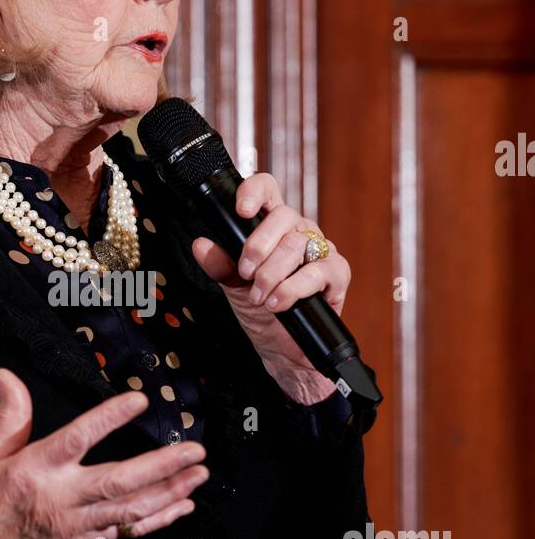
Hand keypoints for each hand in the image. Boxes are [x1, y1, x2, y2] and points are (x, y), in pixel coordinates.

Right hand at [0, 368, 208, 538]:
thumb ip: (8, 415)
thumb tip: (7, 376)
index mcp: (35, 470)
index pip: (78, 438)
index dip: (109, 419)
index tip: (138, 401)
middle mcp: (60, 498)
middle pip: (119, 481)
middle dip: (163, 466)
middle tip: (194, 450)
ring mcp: (75, 524)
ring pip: (131, 509)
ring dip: (170, 492)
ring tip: (198, 475)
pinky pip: (127, 532)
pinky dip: (158, 521)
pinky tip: (181, 508)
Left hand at [191, 172, 350, 403]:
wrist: (281, 348)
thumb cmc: (260, 310)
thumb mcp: (232, 286)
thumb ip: (219, 264)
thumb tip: (201, 245)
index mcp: (273, 226)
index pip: (268, 190)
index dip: (255, 192)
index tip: (241, 211)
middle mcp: (299, 231)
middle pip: (283, 216)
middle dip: (257, 247)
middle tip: (245, 273)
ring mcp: (320, 249)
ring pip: (297, 244)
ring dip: (271, 274)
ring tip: (260, 297)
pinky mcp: (338, 273)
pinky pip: (318, 271)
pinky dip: (293, 289)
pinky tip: (279, 303)